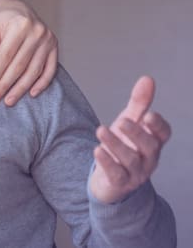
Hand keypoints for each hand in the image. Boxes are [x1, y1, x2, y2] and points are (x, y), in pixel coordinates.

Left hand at [0, 0, 57, 104]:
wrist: (19, 11)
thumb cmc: (0, 22)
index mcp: (19, 25)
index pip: (6, 55)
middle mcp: (37, 32)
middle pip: (19, 65)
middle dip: (6, 84)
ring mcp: (48, 40)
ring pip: (34, 70)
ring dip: (22, 88)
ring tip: (9, 100)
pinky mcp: (54, 47)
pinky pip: (50, 69)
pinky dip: (42, 83)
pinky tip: (32, 94)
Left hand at [89, 76, 170, 203]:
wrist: (110, 179)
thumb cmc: (123, 147)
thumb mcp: (130, 123)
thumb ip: (139, 103)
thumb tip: (147, 79)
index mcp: (153, 142)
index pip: (164, 134)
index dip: (158, 126)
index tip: (148, 115)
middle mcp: (148, 158)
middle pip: (150, 147)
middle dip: (137, 134)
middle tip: (122, 121)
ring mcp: (135, 173)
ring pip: (131, 160)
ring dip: (116, 145)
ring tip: (101, 130)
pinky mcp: (120, 183)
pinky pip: (116, 175)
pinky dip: (107, 163)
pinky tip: (97, 151)